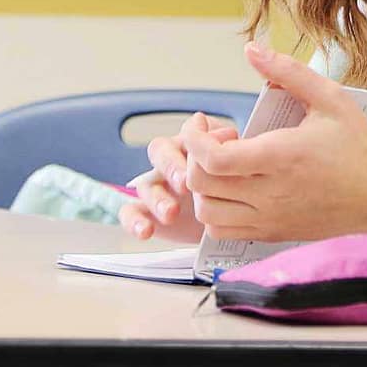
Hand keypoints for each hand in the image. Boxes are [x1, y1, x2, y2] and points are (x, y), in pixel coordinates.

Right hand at [117, 111, 237, 242]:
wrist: (234, 213)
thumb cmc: (232, 180)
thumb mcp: (235, 159)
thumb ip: (228, 146)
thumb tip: (227, 134)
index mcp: (189, 144)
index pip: (180, 136)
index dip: (185, 148)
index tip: (195, 163)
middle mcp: (169, 163)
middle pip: (158, 154)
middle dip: (170, 168)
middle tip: (184, 184)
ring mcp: (157, 189)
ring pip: (145, 186)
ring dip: (156, 199)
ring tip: (171, 213)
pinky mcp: (148, 213)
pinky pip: (130, 214)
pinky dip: (134, 222)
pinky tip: (146, 231)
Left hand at [181, 42, 366, 241]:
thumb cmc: (358, 146)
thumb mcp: (329, 98)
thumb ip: (288, 70)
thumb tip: (251, 49)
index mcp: (280, 158)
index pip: (212, 159)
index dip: (194, 139)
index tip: (202, 121)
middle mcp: (270, 194)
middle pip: (201, 184)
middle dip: (195, 156)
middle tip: (221, 138)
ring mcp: (270, 219)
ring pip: (206, 212)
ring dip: (203, 185)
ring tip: (226, 164)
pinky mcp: (273, 234)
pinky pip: (222, 231)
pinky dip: (215, 210)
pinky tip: (234, 188)